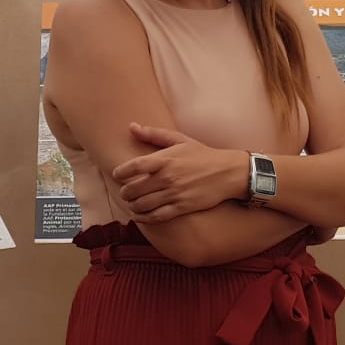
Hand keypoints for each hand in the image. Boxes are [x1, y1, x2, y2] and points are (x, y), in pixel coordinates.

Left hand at [111, 124, 244, 221]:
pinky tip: (139, 215)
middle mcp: (167, 177)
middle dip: (124, 192)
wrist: (228, 173)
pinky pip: (155, 216)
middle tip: (125, 191)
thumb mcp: (179, 140)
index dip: (120, 172)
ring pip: (141, 205)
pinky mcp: (181, 208)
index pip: (133, 166)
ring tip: (131, 203)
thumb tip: (132, 126)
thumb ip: (153, 134)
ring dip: (131, 205)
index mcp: (165, 159)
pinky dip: (143, 218)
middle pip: (133, 189)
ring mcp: (174, 194)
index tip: (117, 174)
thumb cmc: (202, 155)